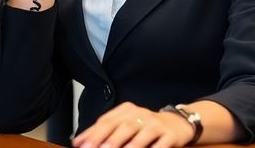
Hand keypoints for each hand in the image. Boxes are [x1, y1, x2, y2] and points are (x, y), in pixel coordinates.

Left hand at [72, 102, 194, 147]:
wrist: (177, 122)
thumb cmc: (145, 125)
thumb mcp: (124, 124)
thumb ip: (102, 132)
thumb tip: (78, 142)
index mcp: (126, 111)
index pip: (107, 120)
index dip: (93, 133)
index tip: (82, 145)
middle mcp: (140, 114)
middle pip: (123, 126)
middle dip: (108, 139)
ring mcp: (156, 124)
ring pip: (142, 133)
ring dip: (130, 145)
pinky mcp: (170, 134)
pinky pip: (162, 143)